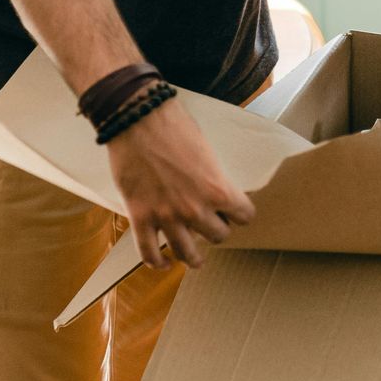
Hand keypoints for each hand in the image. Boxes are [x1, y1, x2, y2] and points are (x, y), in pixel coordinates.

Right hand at [106, 98, 255, 269]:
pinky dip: (156, 262)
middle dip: (216, 231)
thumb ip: (213, 176)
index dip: (240, 214)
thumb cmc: (174, 125)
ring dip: (191, 257)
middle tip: (211, 226)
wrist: (137, 118)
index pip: (244, 216)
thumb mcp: (206, 150)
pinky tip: (162, 262)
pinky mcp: (140, 217)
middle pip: (218, 236)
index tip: (236, 213)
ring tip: (193, 259)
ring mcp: (166, 216)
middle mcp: (195, 209)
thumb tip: (216, 188)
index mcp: (217, 189)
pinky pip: (148, 252)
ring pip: (186, 253)